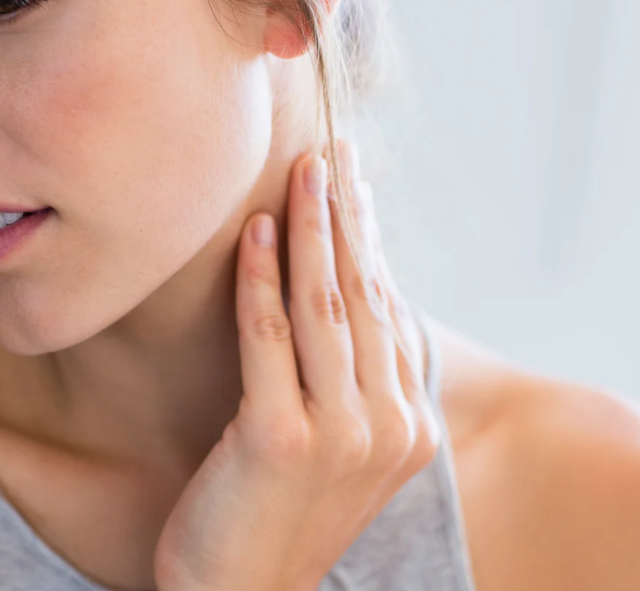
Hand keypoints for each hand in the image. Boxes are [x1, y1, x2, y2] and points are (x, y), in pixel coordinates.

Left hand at [153, 139, 441, 590]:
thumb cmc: (283, 510)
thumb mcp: (338, 442)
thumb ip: (354, 376)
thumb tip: (349, 290)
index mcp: (408, 424)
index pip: (388, 310)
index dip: (369, 243)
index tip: (354, 190)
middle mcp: (387, 424)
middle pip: (365, 297)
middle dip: (346, 219)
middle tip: (332, 156)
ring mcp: (338, 433)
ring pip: (326, 306)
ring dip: (312, 230)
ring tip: (302, 174)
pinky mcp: (279, 439)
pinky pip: (269, 337)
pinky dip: (262, 278)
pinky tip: (257, 231)